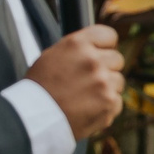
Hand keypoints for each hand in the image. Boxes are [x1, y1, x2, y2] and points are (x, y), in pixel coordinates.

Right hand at [28, 25, 125, 139]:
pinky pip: (117, 101)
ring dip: (107, 88)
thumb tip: (99, 47)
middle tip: (89, 80)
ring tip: (85, 97)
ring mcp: (103, 82)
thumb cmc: (40, 87)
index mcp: (78, 44)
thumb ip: (78, 48)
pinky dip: (106, 106)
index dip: (105, 46)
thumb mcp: (53, 56)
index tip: (101, 54)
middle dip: (106, 68)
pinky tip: (88, 109)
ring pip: (118, 81)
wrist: (34, 118)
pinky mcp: (109, 103)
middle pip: (117, 59)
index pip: (109, 35)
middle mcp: (93, 61)